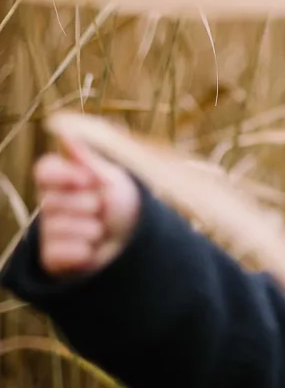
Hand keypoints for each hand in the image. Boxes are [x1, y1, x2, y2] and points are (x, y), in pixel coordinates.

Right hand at [34, 140, 140, 276]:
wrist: (138, 245)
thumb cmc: (126, 206)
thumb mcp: (111, 177)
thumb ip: (86, 157)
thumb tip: (64, 129)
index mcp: (63, 181)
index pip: (44, 170)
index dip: (64, 175)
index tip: (88, 180)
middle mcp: (51, 204)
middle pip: (55, 200)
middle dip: (89, 206)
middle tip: (103, 212)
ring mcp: (50, 231)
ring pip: (59, 227)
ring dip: (91, 231)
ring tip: (101, 233)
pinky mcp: (52, 258)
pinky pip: (58, 252)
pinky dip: (82, 253)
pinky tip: (91, 252)